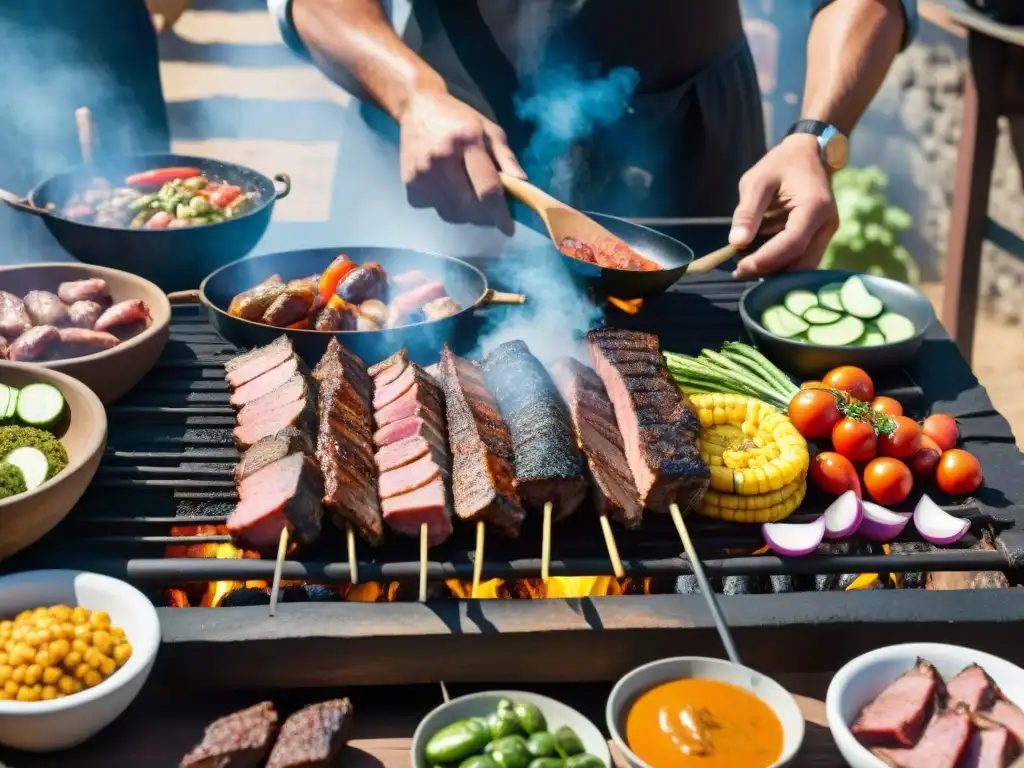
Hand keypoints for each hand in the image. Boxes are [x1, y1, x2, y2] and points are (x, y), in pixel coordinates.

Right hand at [398, 88, 525, 234]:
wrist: (417, 106)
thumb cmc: (458, 118)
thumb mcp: (489, 129)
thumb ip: (506, 157)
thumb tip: (522, 184)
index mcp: (467, 141)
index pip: (487, 189)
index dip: (500, 214)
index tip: (508, 228)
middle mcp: (442, 158)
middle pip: (468, 207)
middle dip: (485, 217)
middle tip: (492, 212)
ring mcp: (422, 172)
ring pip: (450, 213)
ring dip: (466, 215)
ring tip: (471, 199)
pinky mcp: (409, 181)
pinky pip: (433, 209)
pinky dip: (445, 207)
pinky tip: (448, 190)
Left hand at [728, 134, 838, 278]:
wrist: (808, 154)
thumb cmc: (781, 164)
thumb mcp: (757, 182)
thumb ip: (747, 212)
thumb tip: (736, 242)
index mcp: (815, 207)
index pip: (792, 244)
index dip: (766, 260)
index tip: (740, 268)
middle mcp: (826, 224)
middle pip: (800, 262)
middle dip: (770, 271)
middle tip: (739, 271)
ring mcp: (826, 233)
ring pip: (802, 265)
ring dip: (775, 269)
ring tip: (746, 261)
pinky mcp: (820, 237)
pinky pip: (802, 258)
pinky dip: (780, 261)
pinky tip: (759, 254)